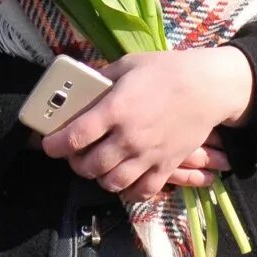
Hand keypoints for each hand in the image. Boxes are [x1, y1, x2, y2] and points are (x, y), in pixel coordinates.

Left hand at [39, 48, 254, 203]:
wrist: (208, 87)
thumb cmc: (167, 70)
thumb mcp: (129, 64)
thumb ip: (101, 77)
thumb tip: (80, 86)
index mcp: (115, 110)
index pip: (74, 137)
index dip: (54, 145)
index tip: (49, 144)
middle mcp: (128, 137)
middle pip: (88, 165)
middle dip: (75, 162)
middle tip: (75, 154)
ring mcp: (148, 156)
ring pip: (111, 183)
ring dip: (99, 178)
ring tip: (99, 166)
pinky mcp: (166, 167)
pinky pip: (141, 192)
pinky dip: (127, 192)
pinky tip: (124, 180)